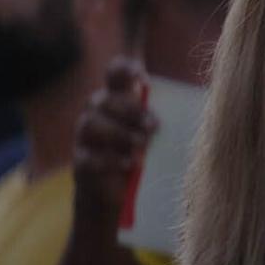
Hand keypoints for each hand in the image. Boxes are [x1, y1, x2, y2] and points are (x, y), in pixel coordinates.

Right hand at [73, 57, 156, 226]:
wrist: (114, 195)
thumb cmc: (139, 157)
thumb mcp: (151, 134)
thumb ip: (156, 119)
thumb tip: (183, 111)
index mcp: (116, 100)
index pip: (114, 74)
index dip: (124, 70)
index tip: (143, 78)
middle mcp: (96, 114)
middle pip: (102, 100)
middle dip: (129, 110)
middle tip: (153, 126)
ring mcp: (84, 138)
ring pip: (91, 124)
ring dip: (119, 133)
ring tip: (141, 146)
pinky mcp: (81, 162)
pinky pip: (90, 156)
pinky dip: (111, 160)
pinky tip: (130, 165)